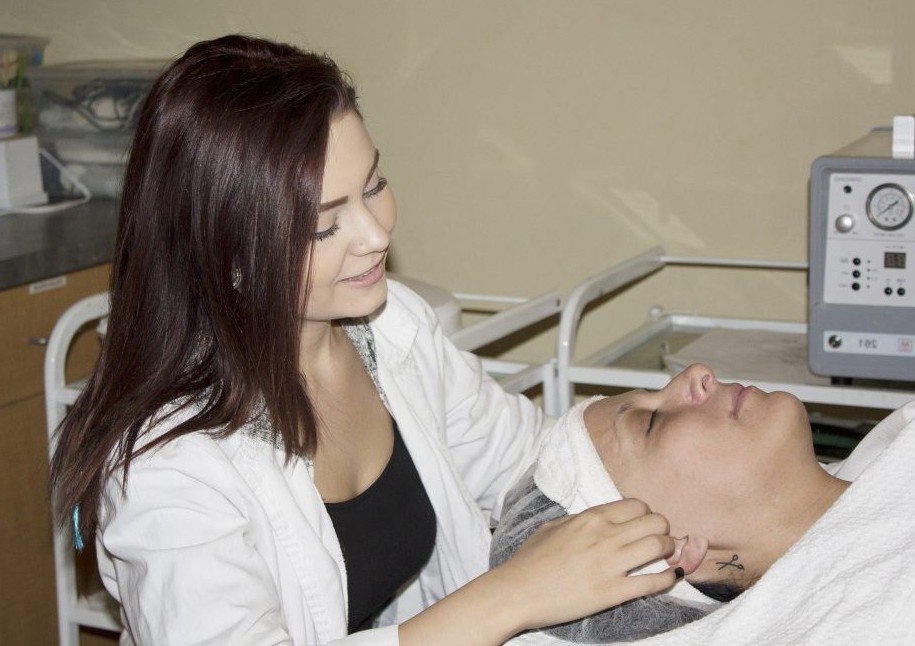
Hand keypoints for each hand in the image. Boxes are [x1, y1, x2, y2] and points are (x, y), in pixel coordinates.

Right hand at [496, 498, 675, 631]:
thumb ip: (580, 520)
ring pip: (659, 546)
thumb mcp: (553, 527)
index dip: (646, 514)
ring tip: (665, 557)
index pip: (636, 506)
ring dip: (668, 550)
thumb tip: (598, 521)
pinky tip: (669, 578)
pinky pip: (653, 582)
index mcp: (591, 518)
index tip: (644, 524)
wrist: (517, 592)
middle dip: (662, 530)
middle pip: (655, 522)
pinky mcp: (614, 592)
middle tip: (659, 539)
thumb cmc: (530, 559)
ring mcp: (611, 564)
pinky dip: (667, 578)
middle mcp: (605, 536)